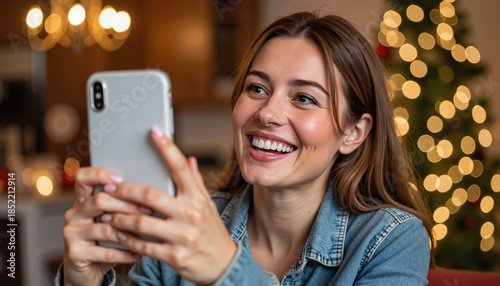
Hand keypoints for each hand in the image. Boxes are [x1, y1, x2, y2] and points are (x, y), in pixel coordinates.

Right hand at [62, 168, 145, 285]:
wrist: (87, 270)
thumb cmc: (105, 240)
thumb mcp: (111, 220)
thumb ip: (121, 207)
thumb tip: (152, 196)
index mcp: (82, 201)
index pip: (83, 177)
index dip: (100, 174)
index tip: (120, 179)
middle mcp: (73, 214)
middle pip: (99, 201)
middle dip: (127, 205)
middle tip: (148, 211)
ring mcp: (71, 234)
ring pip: (105, 228)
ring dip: (129, 231)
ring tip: (147, 233)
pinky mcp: (75, 253)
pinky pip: (106, 252)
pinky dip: (126, 253)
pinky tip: (139, 253)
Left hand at [104, 126, 236, 283]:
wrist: (222, 264)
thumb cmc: (211, 231)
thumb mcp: (207, 204)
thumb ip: (194, 182)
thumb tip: (189, 159)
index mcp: (198, 198)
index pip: (181, 167)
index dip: (167, 147)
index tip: (154, 131)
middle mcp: (192, 214)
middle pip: (151, 195)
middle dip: (125, 190)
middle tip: (108, 187)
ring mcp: (183, 236)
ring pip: (141, 222)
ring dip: (120, 217)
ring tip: (107, 213)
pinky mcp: (175, 256)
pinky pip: (143, 245)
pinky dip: (127, 240)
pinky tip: (118, 234)